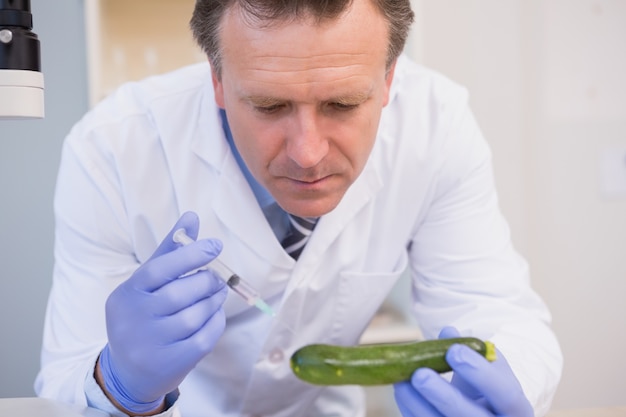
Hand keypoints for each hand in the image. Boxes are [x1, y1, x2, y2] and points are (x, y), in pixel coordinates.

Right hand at [98, 211, 227, 413]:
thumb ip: (170, 250)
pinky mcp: (170, 363)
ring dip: (213, 302)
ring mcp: (150, 344)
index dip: (190, 255)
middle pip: (180, 293)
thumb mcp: (149, 282)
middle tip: (217, 278)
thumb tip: (191, 216)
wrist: (129, 371)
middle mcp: (134, 319)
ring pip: (194, 316)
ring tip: (216, 295)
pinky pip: (204, 338)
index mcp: (128, 293)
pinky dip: (215, 323)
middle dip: (207, 282)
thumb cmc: (144, 314)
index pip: (158, 269)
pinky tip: (214, 315)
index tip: (215, 245)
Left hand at [393, 327, 532, 416]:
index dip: (480, 373)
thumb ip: (471, 350)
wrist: (487, 413)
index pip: (505, 394)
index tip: (454, 351)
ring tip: (402, 380)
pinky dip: (411, 409)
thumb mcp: (488, 369)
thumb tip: (447, 332)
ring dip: (418, 404)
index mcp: (516, 409)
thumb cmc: (488, 389)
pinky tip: (402, 390)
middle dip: (443, 396)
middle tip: (420, 374)